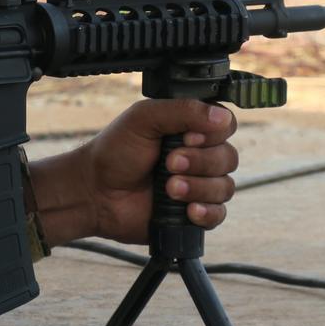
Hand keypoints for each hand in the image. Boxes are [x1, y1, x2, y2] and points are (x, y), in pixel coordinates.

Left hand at [29, 100, 237, 245]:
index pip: (225, 125)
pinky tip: (188, 210)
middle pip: (228, 157)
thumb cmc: (115, 151)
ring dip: (198, 187)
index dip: (213, 134)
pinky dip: (206, 212)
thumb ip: (182, 111)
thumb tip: (221, 117)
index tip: (187, 138)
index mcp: (191, 128)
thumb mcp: (144, 118)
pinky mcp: (193, 213)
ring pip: (225, 187)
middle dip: (200, 162)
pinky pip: (218, 214)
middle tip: (169, 163)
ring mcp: (198, 185)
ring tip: (168, 188)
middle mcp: (199, 155)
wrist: (95, 191)